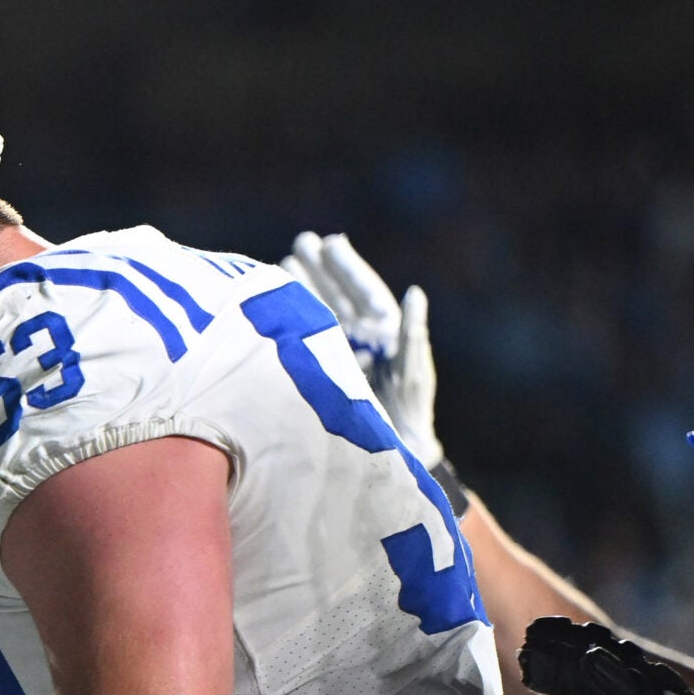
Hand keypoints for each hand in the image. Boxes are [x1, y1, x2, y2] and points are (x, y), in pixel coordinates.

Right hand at [283, 230, 442, 467]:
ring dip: (304, 289)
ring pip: (319, 314)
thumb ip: (413, 333)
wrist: (392, 452)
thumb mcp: (414, 371)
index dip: (347, 267)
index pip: (365, 291)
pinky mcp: (324, 371)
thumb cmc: (409, 414)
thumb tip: (415, 292)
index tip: (330, 242)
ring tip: (285, 263)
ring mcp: (341, 354)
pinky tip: (277, 306)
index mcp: (386, 333)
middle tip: (301, 242)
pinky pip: (307, 340)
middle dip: (320, 270)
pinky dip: (293, 321)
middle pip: (338, 296)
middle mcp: (362, 339)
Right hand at [518, 617, 693, 694]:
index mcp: (638, 684)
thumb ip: (620, 690)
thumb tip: (590, 653)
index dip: (565, 641)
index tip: (534, 631)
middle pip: (586, 671)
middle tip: (523, 649)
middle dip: (556, 658)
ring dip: (558, 685)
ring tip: (528, 675)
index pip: (595, 653)